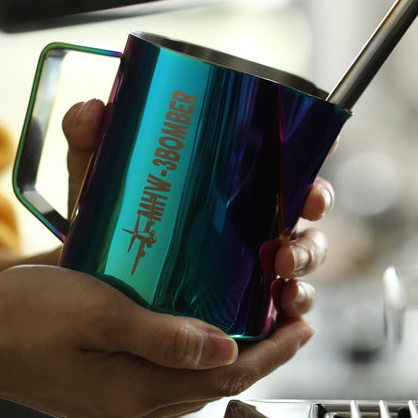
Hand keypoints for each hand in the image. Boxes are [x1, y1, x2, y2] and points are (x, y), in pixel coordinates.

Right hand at [0, 264, 313, 417]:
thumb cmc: (24, 315)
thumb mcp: (98, 312)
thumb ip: (165, 336)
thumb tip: (227, 348)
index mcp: (133, 393)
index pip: (223, 375)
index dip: (269, 352)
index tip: (302, 326)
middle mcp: (129, 411)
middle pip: (211, 385)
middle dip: (257, 355)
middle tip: (290, 321)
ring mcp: (113, 409)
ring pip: (188, 388)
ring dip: (225, 359)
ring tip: (254, 328)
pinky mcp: (99, 397)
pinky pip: (161, 384)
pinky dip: (189, 363)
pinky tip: (194, 340)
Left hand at [62, 99, 334, 317]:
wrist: (91, 278)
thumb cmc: (107, 217)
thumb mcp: (98, 175)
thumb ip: (89, 137)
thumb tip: (93, 110)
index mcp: (230, 177)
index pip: (281, 155)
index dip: (312, 146)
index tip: (328, 141)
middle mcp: (252, 214)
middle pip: (306, 202)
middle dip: (317, 202)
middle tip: (304, 207)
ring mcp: (254, 258)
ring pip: (306, 253)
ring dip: (307, 258)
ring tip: (282, 265)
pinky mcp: (247, 301)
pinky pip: (286, 304)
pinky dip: (295, 306)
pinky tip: (284, 306)